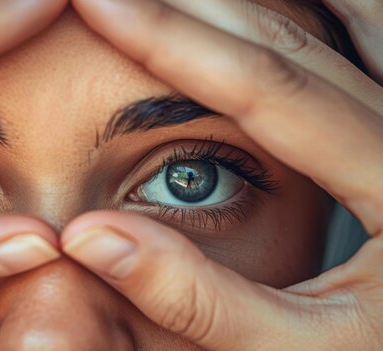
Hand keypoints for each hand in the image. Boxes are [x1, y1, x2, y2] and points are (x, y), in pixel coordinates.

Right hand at [64, 0, 382, 348]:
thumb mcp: (294, 349)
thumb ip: (195, 299)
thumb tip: (87, 236)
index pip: (268, 90)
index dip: (172, 41)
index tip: (98, 2)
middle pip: (297, 39)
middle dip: (197, 2)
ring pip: (349, 17)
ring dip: (256, 0)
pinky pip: (367, 37)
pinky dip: (319, 10)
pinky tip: (278, 5)